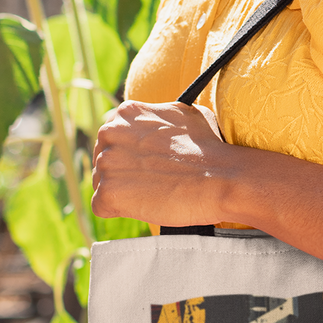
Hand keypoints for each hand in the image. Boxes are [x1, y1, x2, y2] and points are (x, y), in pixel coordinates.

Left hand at [92, 99, 237, 227]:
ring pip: (102, 182)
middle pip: (104, 158)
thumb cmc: (209, 148)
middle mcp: (109, 133)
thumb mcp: (182, 113)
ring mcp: (106, 163)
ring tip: (153, 192)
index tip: (149, 163)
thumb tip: (151, 123)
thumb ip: (155, 115)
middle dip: (124, 171)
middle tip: (153, 180)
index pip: (114, 137)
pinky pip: (102, 206)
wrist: (221, 178)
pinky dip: (120, 210)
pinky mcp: (107, 193)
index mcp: (125, 113)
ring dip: (123, 191)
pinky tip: (145, 205)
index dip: (132, 154)